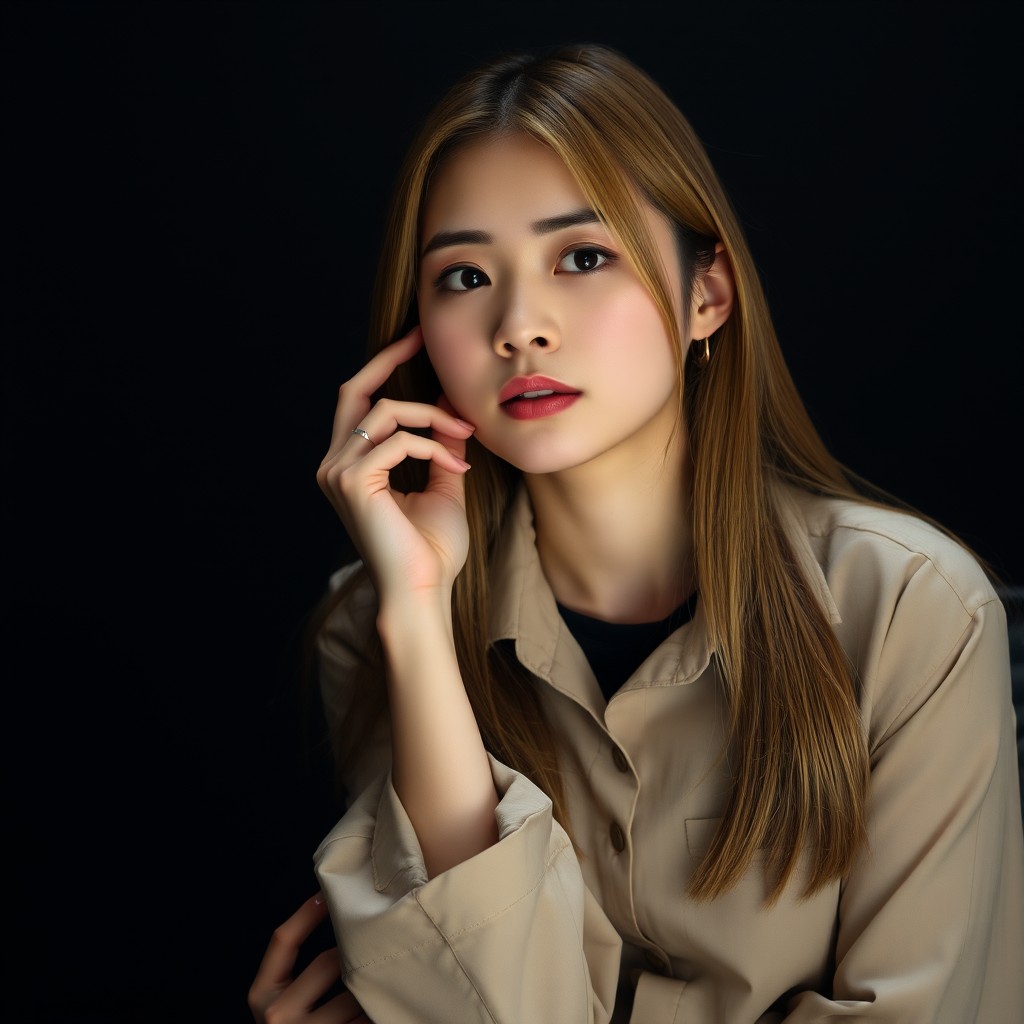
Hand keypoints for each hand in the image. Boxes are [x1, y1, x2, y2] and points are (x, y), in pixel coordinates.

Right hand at [248, 892, 372, 1022]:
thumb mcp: (283, 1002)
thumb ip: (298, 971)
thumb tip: (335, 917)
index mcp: (261, 997)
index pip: (282, 940)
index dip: (305, 912)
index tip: (326, 893)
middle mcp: (278, 1018)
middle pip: (328, 961)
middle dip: (352, 954)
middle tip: (372, 943)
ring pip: (354, 991)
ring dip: (370, 985)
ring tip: (381, 978)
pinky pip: (367, 1017)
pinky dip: (378, 1009)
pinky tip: (383, 1005)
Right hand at [316, 326, 476, 599]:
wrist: (423, 591)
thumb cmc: (431, 548)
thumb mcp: (441, 484)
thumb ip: (438, 444)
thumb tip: (447, 403)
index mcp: (349, 465)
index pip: (360, 402)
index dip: (383, 366)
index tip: (415, 340)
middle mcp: (334, 464)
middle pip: (355, 391)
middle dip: (389, 359)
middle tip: (423, 338)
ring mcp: (337, 472)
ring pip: (386, 413)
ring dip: (433, 417)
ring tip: (466, 436)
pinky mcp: (352, 482)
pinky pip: (399, 441)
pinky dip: (434, 447)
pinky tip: (457, 465)